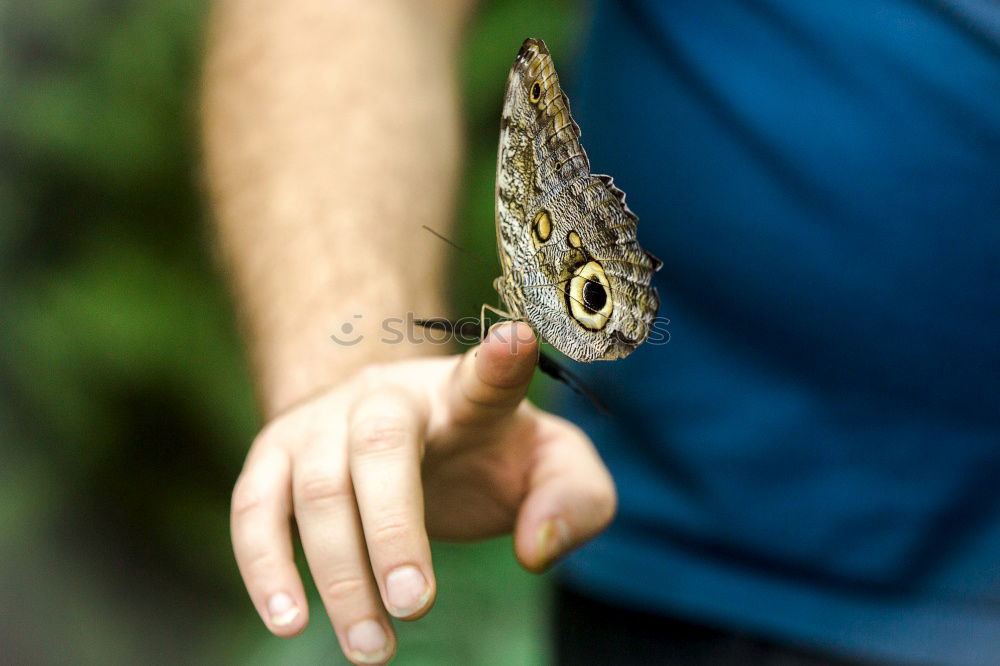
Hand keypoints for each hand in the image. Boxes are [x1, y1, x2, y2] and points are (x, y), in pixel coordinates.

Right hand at [230, 322, 615, 663]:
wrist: (397, 427)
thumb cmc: (484, 454)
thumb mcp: (548, 466)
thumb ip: (575, 500)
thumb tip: (535, 549)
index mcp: (465, 397)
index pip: (486, 378)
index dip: (499, 363)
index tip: (515, 342)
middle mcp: (389, 397)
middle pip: (380, 446)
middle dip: (393, 530)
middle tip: (415, 607)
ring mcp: (325, 422)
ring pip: (317, 487)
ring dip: (338, 574)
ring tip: (371, 647)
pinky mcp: (276, 455)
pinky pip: (255, 507)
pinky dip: (264, 565)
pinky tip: (288, 621)